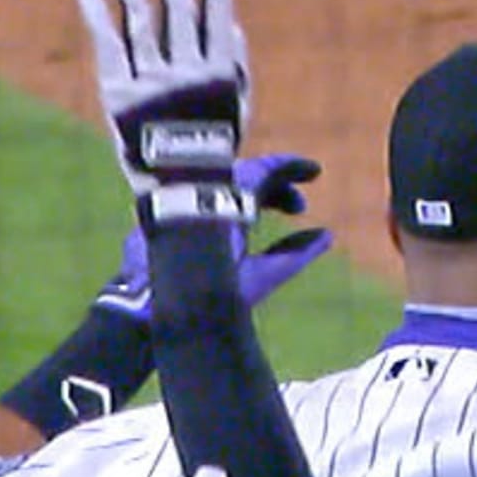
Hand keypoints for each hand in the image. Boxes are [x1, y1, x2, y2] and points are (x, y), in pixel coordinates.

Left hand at [77, 0, 253, 226]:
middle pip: (178, 8)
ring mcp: (151, 81)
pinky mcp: (118, 94)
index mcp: (221, 71)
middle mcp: (187, 71)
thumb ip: (238, 65)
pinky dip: (99, 19)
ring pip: (141, 22)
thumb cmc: (214, 143)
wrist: (182, 187)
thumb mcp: (238, 107)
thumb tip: (227, 22)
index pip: (217, 11)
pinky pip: (109, 50)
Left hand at [94, 154, 336, 322]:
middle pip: (243, 178)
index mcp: (224, 202)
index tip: (314, 173)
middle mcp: (199, 197)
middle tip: (299, 207)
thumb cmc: (208, 294)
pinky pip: (202, 200)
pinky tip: (243, 228)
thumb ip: (296, 253)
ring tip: (273, 219)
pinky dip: (230, 206)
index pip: (262, 170)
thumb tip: (325, 236)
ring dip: (254, 197)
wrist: (151, 308)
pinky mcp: (166, 223)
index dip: (290, 167)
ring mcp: (179, 207)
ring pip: (223, 189)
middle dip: (276, 188)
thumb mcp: (262, 276)